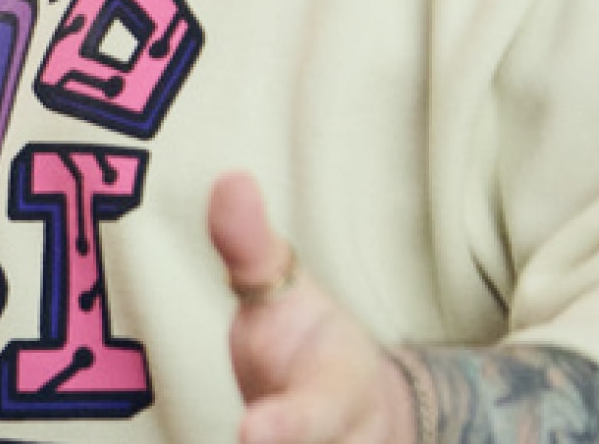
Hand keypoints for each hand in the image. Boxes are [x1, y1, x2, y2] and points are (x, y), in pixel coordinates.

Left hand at [209, 171, 415, 443]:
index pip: (314, 416)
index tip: (250, 431)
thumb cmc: (310, 350)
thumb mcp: (286, 296)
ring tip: (230, 441)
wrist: (370, 415)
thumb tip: (228, 180)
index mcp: (338, 399)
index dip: (284, 428)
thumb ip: (252, 250)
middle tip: (245, 438)